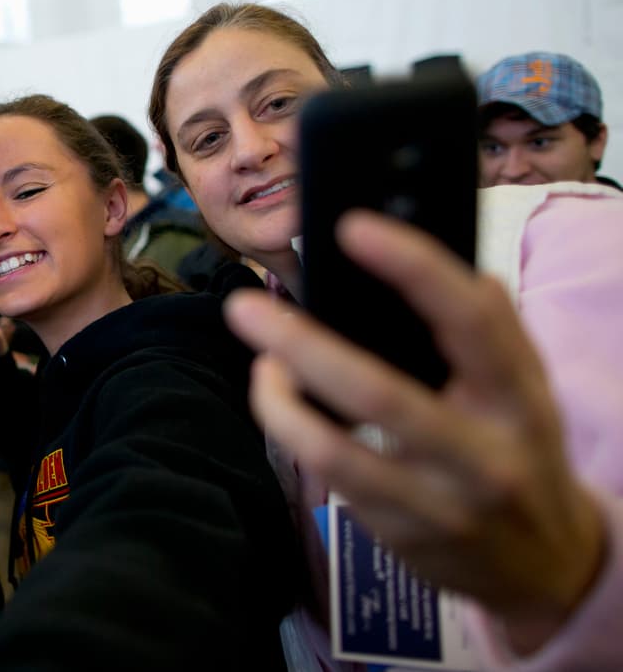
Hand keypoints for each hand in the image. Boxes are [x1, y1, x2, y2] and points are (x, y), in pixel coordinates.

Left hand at [223, 210, 605, 653]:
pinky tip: (280, 403)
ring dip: (279, 400)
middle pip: (379, 392)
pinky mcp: (400, 535)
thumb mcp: (524, 389)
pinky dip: (293, 432)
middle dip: (301, 345)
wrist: (545, 564)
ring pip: (336, 449)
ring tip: (261, 362)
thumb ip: (488, 328)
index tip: (352, 228)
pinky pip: (331, 478)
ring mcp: (438, 503)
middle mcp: (482, 454)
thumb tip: (427, 249)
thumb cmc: (520, 449)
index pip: (471, 321)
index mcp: (520, 398)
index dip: (413, 267)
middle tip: (245, 308)